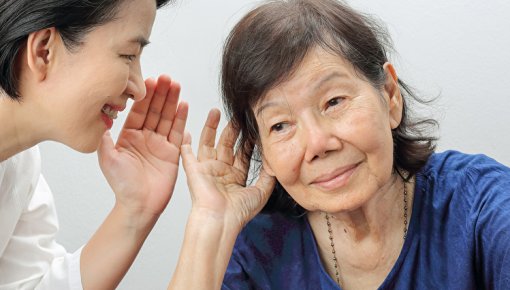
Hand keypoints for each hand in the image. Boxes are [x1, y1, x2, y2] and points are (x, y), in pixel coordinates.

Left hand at [98, 75, 187, 215]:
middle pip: (154, 110)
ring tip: (176, 85)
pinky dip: (181, 118)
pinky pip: (177, 132)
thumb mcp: (107, 158)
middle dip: (160, 93)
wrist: (139, 205)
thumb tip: (101, 117)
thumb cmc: (122, 185)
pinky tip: (183, 104)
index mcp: (129, 136)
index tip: (149, 81)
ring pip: (167, 117)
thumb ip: (105, 137)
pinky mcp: (173, 152)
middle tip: (166, 78)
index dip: (144, 96)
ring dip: (172, 101)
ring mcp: (160, 143)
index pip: (138, 111)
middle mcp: (145, 137)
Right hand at [181, 109, 274, 230]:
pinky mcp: (195, 171)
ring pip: (209, 143)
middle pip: (227, 144)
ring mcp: (207, 170)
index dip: (248, 140)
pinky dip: (185, 144)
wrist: (221, 220)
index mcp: (236, 177)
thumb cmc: (238, 212)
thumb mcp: (261, 192)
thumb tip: (274, 161)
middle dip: (232, 129)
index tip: (253, 127)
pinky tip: (185, 131)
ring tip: (215, 112)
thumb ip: (268, 176)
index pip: (243, 154)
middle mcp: (221, 172)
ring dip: (211, 128)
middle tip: (238, 115)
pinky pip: (187, 155)